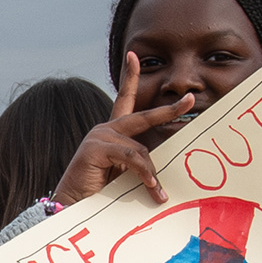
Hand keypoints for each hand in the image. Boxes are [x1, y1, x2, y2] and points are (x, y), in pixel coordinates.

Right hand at [54, 52, 205, 204]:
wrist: (72, 206)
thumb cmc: (98, 192)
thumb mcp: (123, 174)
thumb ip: (138, 164)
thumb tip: (162, 169)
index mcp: (112, 133)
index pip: (124, 99)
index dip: (129, 77)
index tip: (133, 56)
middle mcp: (105, 129)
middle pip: (142, 115)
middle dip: (168, 109)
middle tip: (189, 100)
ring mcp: (100, 136)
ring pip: (140, 148)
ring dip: (151, 172)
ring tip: (156, 192)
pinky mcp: (96, 147)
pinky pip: (131, 156)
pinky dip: (143, 172)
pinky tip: (149, 185)